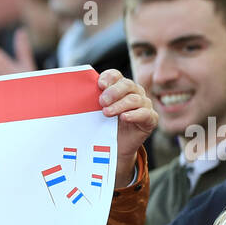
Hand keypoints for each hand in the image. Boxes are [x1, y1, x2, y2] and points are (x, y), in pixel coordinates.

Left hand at [98, 69, 156, 188]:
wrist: (113, 148)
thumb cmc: (103, 126)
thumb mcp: (94, 113)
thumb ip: (90, 101)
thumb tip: (75, 93)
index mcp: (120, 87)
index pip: (115, 76)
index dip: (108, 78)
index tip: (99, 85)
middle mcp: (134, 92)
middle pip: (126, 85)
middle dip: (113, 92)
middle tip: (101, 101)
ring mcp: (144, 105)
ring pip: (134, 99)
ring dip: (119, 105)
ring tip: (107, 113)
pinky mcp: (150, 119)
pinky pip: (145, 113)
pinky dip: (134, 114)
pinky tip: (124, 117)